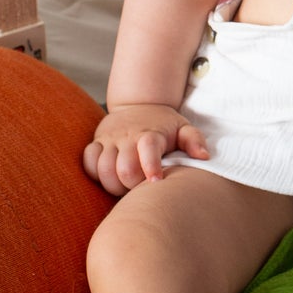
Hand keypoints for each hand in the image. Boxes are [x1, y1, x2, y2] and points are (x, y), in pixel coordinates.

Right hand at [82, 102, 209, 195]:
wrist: (138, 105)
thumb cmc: (164, 126)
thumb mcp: (183, 128)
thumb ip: (194, 140)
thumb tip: (204, 156)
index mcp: (151, 134)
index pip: (148, 148)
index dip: (150, 166)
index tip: (156, 181)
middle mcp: (128, 136)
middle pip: (124, 168)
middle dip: (132, 185)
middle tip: (141, 187)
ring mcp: (110, 139)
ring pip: (103, 168)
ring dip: (113, 183)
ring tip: (126, 184)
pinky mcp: (96, 142)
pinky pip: (88, 162)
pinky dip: (96, 173)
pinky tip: (110, 175)